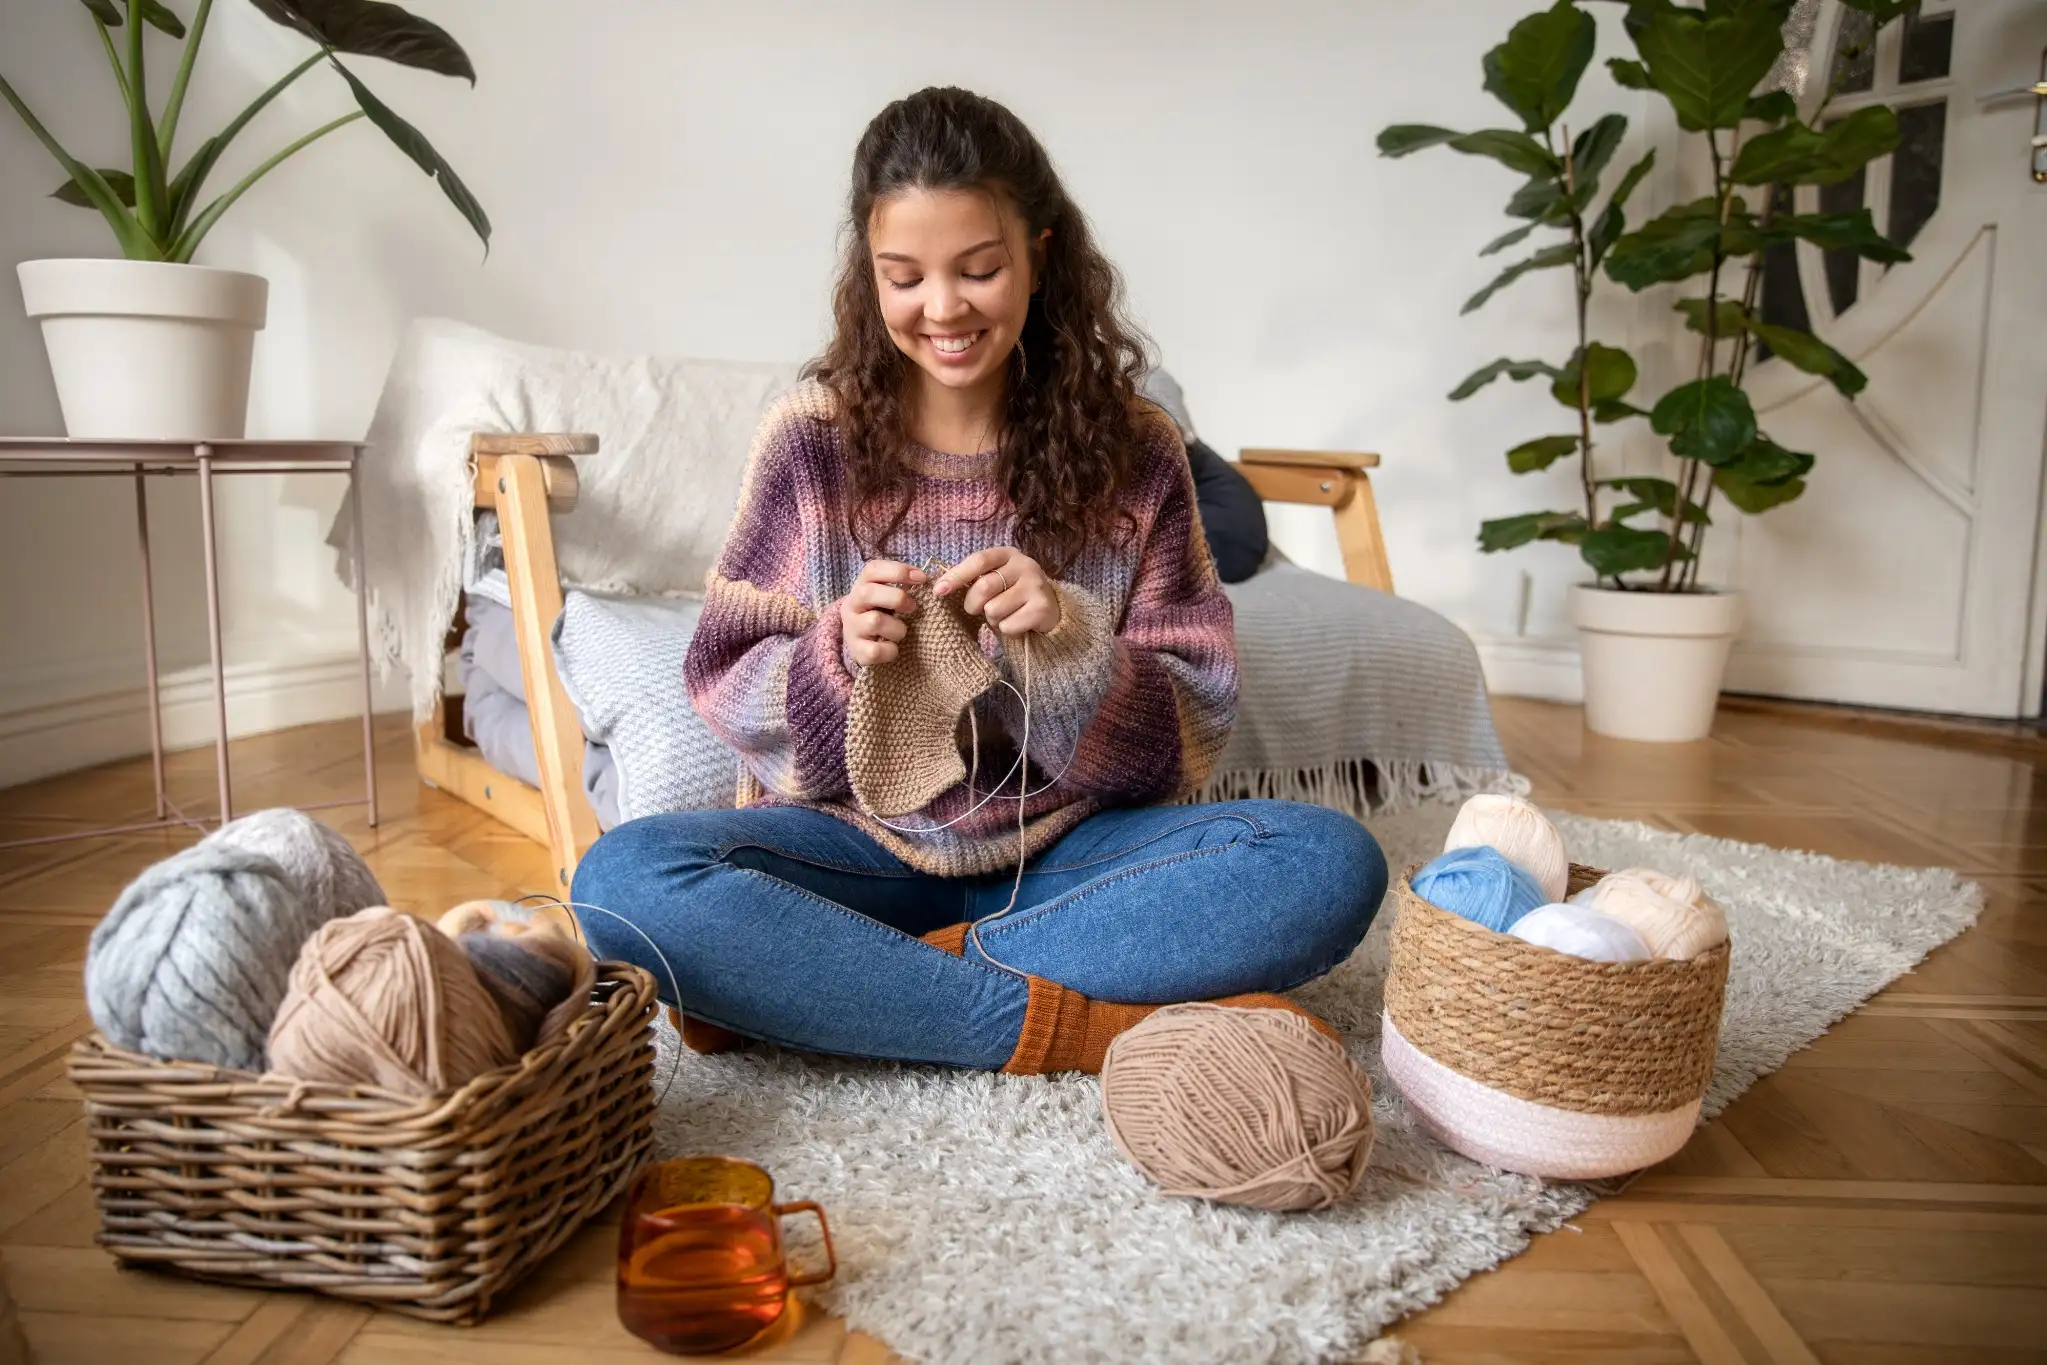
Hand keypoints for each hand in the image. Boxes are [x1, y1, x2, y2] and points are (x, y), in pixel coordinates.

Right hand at [839, 559, 925, 667]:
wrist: (863, 645)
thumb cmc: (882, 614)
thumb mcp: (887, 596)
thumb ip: (902, 585)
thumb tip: (923, 578)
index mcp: (861, 586)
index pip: (872, 569)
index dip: (898, 571)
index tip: (922, 578)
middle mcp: (852, 605)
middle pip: (868, 593)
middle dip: (897, 598)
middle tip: (912, 607)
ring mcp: (851, 628)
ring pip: (875, 621)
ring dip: (897, 628)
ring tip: (900, 632)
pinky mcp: (856, 651)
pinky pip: (876, 650)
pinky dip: (891, 650)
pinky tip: (892, 647)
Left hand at [934, 547, 1060, 635]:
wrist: (1048, 609)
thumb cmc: (1011, 593)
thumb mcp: (994, 578)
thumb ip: (972, 578)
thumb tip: (940, 587)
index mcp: (1008, 554)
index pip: (979, 560)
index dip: (957, 575)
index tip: (939, 591)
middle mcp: (1025, 565)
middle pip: (983, 588)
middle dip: (973, 604)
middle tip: (978, 609)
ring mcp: (1035, 586)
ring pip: (994, 610)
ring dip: (992, 619)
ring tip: (1004, 614)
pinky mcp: (1042, 608)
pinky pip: (1007, 626)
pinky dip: (1007, 630)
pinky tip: (1017, 622)